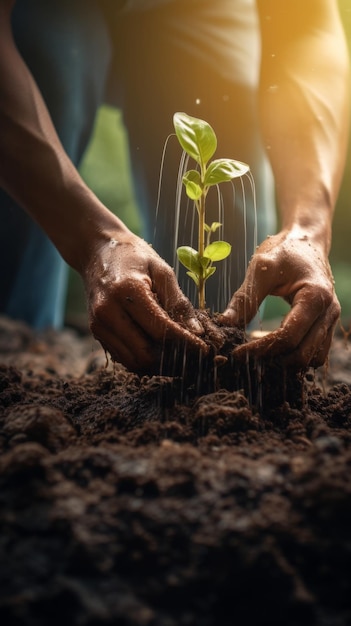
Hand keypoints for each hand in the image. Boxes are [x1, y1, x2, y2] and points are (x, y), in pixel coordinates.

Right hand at [82, 231, 207, 374]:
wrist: (96, 250)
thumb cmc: (133, 256)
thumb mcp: (162, 271)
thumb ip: (179, 303)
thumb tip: (197, 332)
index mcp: (127, 291)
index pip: (161, 330)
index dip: (186, 343)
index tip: (204, 349)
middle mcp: (108, 312)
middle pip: (145, 353)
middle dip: (172, 360)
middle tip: (193, 357)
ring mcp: (99, 324)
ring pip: (133, 362)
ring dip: (158, 365)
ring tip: (179, 358)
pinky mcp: (97, 332)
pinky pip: (123, 357)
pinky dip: (143, 360)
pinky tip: (159, 352)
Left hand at [219, 230, 340, 368]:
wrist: (306, 240)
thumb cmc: (285, 250)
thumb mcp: (261, 268)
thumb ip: (245, 298)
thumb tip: (224, 323)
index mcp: (316, 297)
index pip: (288, 336)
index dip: (261, 349)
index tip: (237, 353)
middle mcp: (329, 312)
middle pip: (302, 354)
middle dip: (273, 359)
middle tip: (246, 357)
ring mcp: (330, 320)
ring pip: (312, 358)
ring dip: (285, 362)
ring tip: (258, 355)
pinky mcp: (326, 324)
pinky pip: (315, 352)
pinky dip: (295, 356)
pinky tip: (273, 349)